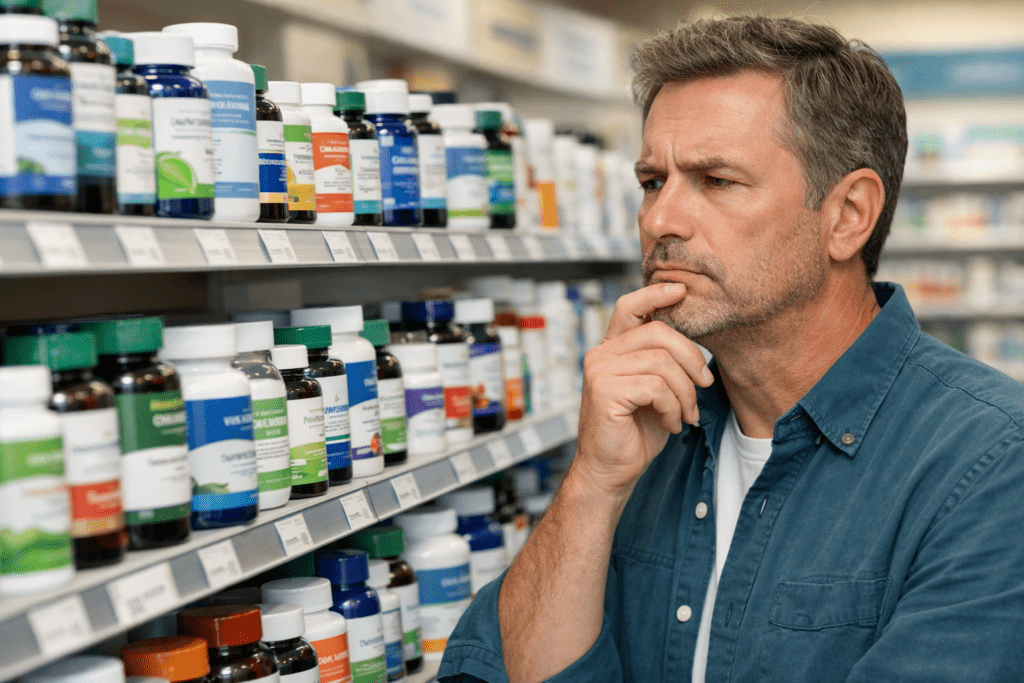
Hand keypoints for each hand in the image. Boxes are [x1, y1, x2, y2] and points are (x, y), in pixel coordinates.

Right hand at [575, 282, 713, 497]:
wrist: (610, 471)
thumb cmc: (635, 432)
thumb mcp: (654, 390)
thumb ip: (663, 362)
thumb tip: (695, 342)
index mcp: (612, 350)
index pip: (629, 307)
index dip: (655, 294)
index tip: (682, 290)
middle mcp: (601, 355)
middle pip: (658, 333)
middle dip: (691, 357)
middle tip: (705, 384)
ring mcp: (600, 372)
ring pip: (662, 362)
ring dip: (685, 392)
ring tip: (686, 413)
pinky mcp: (605, 391)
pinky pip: (656, 387)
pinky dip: (673, 407)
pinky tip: (670, 423)